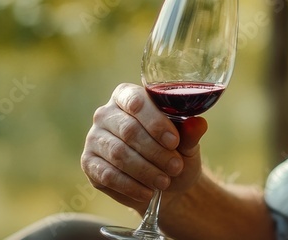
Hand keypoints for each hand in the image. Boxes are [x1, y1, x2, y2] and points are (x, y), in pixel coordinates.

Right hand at [81, 83, 208, 210]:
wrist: (165, 183)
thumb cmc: (175, 152)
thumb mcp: (187, 142)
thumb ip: (190, 132)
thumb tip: (198, 123)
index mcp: (128, 96)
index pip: (137, 102)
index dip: (156, 122)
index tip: (174, 142)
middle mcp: (106, 113)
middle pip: (128, 129)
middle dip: (155, 151)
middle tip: (175, 167)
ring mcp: (95, 138)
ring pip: (118, 153)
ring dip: (145, 170)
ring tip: (165, 181)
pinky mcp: (89, 163)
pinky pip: (108, 174)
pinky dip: (131, 185)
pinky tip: (148, 192)